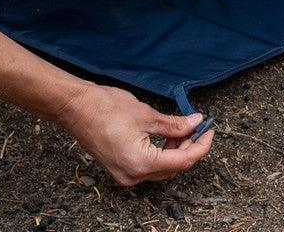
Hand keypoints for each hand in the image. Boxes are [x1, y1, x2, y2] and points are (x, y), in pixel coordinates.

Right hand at [55, 83, 213, 185]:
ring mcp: (125, 175)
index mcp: (141, 163)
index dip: (200, 146)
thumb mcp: (145, 113)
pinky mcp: (119, 169)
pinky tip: (165, 138)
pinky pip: (147, 166)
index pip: (181, 161)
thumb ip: (173, 123)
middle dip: (189, 149)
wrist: (74, 107)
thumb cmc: (104, 106)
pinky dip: (159, 154)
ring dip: (174, 152)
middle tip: (198, 128)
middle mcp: (134, 175)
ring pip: (160, 169)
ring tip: (182, 130)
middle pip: (172, 168)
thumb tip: (195, 123)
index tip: (209, 131)